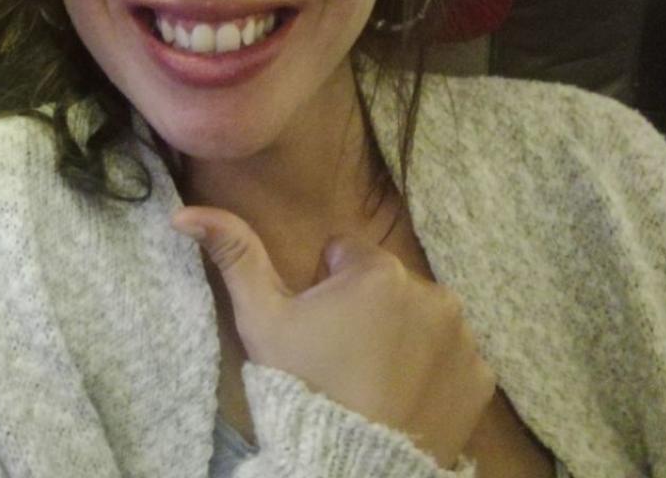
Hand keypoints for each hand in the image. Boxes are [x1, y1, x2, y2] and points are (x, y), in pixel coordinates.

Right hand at [173, 206, 494, 467]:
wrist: (349, 466)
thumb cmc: (301, 386)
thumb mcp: (260, 320)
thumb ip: (235, 254)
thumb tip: (184, 212)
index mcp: (377, 271)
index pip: (344, 254)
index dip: (323, 288)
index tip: (315, 326)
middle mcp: (433, 294)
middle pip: (386, 285)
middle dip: (364, 308)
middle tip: (338, 356)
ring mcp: (464, 339)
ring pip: (420, 318)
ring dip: (400, 336)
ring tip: (370, 379)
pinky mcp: (480, 378)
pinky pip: (452, 358)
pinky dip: (431, 372)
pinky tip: (403, 397)